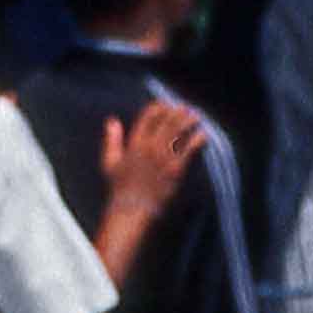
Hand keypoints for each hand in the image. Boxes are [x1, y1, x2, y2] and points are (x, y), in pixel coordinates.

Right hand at [98, 99, 204, 222]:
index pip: (148, 117)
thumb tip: (112, 120)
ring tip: (196, 116)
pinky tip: (203, 135)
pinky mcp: (175, 169)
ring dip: (188, 122)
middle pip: (166, 122)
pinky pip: (189, 150)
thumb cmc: (120, 187)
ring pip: (179, 133)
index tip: (165, 104)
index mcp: (134, 143)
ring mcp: (163, 157)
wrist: (133, 208)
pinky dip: (197, 140)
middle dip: (177, 112)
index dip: (158, 108)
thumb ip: (112, 139)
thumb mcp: (110, 161)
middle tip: (185, 107)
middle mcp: (149, 147)